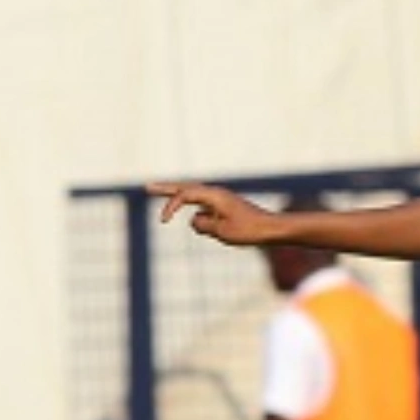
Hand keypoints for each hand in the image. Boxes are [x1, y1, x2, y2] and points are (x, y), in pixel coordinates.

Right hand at [148, 182, 276, 245]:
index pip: (184, 195)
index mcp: (214, 195)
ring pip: (194, 197)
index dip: (170, 206)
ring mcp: (221, 200)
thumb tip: (194, 221)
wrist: (273, 229)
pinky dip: (198, 214)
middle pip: (185, 188)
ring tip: (162, 194)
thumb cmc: (250, 230)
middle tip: (147, 187)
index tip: (163, 221)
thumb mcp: (221, 231)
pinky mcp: (225, 208)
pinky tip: (209, 225)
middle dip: (166, 189)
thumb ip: (202, 225)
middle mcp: (216, 194)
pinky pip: (205, 209)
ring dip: (179, 199)